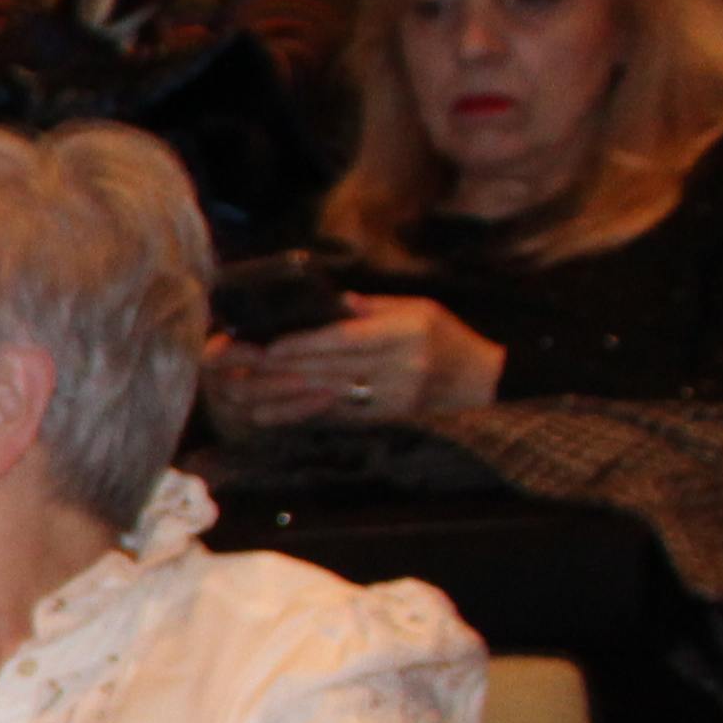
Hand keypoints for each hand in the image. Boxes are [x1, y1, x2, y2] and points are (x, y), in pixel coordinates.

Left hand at [208, 294, 503, 431]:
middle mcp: (401, 367)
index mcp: (407, 333)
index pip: (347, 339)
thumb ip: (371, 308)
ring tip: (243, 390)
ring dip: (282, 393)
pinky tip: (271, 410)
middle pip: (330, 368)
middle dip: (281, 367)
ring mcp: (394, 397)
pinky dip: (301, 411)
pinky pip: (337, 415)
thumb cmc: (445, 337)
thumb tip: (324, 303)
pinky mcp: (387, 419)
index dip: (306, 343)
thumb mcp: (417, 309)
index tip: (271, 345)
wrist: (481, 381)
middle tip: (242, 365)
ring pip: (327, 394)